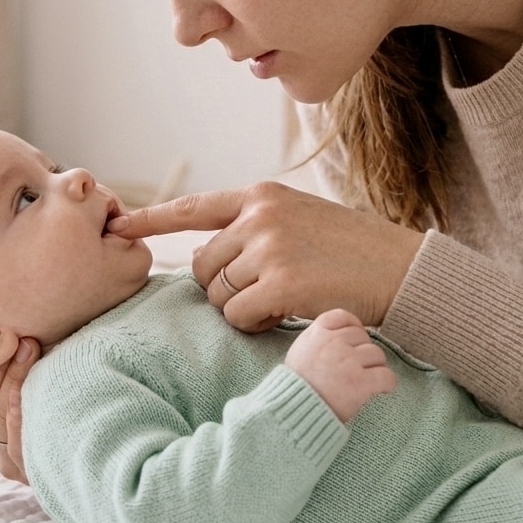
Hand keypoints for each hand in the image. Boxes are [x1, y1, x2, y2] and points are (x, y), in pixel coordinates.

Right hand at [0, 338, 40, 483]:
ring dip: (14, 376)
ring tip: (30, 345)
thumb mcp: (22, 375)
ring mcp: (4, 460)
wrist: (92, 445)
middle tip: (12, 333)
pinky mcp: (26, 470)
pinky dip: (23, 406)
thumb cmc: (54, 395)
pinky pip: (18, 435)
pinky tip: (35, 384)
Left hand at [107, 182, 423, 328]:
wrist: (403, 270)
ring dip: (242, 309)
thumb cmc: (353, 252)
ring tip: (283, 301)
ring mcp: (269, 246)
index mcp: (261, 196)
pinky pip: (238, 316)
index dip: (151, 219)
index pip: (193, 208)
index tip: (118, 225)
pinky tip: (284, 316)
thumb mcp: (300, 222)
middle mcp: (259, 215)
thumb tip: (200, 259)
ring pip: (217, 294)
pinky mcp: (281, 281)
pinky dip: (254, 325)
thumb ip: (252, 232)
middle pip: (201, 266)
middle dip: (223, 288)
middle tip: (265, 293)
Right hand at [285, 309, 396, 421]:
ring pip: (378, 354)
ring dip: (375, 367)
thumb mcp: (300, 352)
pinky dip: (387, 383)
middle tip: (357, 368)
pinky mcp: (361, 382)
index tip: (354, 340)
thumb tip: (339, 337)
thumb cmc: (295, 386)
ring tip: (365, 380)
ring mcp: (349, 361)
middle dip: (362, 351)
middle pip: (363, 337)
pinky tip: (380, 389)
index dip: (353, 327)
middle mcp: (334, 343)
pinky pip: (387, 376)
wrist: (293, 410)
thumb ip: (318, 340)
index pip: (343, 317)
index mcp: (317, 333)